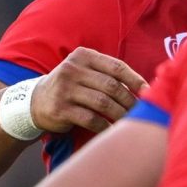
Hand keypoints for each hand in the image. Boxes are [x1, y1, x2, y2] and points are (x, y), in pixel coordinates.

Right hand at [30, 48, 147, 135]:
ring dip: (121, 115)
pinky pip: (91, 120)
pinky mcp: (60, 109)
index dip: (136, 81)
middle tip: (141, 112)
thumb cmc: (72, 86)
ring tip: (130, 121)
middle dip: (130, 101)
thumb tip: (147, 88)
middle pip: (112, 86)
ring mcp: (64, 89)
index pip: (117, 67)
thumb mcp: (86, 71)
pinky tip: (112, 130)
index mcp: (83, 56)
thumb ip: (110, 74)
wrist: (36, 101)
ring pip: (103, 103)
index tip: (150, 93)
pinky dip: (106, 126)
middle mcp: (72, 69)